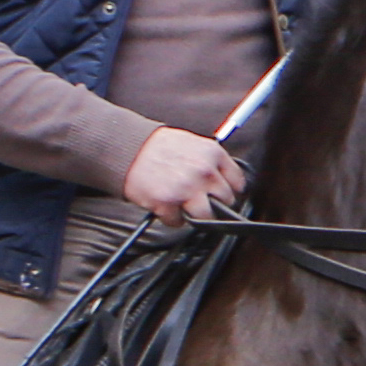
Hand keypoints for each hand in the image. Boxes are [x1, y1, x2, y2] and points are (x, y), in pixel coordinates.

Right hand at [120, 125, 244, 221]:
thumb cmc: (158, 147)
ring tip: (185, 207)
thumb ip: (211, 160)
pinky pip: (178, 222)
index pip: (237, 182)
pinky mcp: (168, 203)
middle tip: (201, 200)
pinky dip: (172, 218)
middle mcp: (204, 172)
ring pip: (206, 216)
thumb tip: (226, 181)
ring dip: (197, 215)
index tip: (222, 194)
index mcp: (213, 154)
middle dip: (215, 203)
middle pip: (225, 201)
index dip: (229, 190)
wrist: (127, 148)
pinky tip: (166, 205)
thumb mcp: (193, 143)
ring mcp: (186, 189)